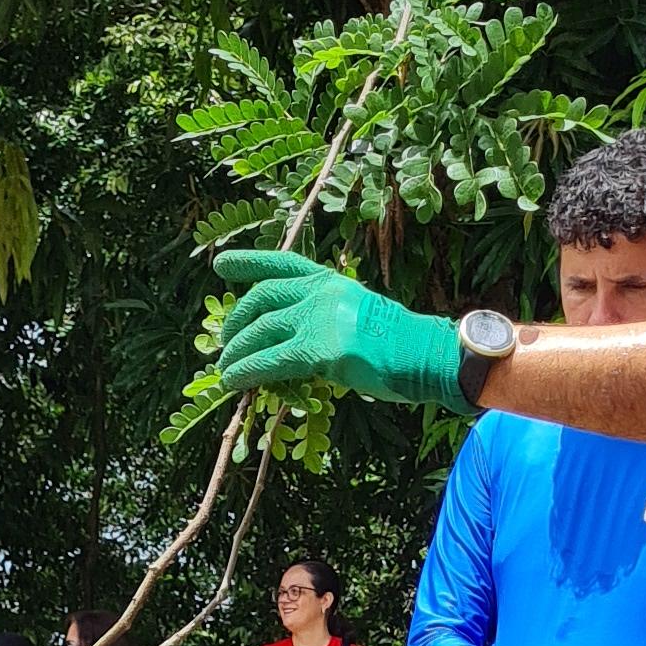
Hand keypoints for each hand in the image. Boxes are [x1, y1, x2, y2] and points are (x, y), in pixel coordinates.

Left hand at [215, 248, 469, 410]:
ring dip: (235, 351)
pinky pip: (270, 360)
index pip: (281, 264)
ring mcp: (319, 318)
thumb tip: (293, 336)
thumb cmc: (398, 343)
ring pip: (260, 330)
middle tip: (224, 342)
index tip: (220, 265)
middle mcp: (320, 293)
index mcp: (330, 280)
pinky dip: (246, 371)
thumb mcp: (357, 313)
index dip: (248, 263)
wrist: (424, 355)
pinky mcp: (319, 350)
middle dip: (237, 321)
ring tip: (223, 368)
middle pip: (261, 299)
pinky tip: (232, 382)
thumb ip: (325, 315)